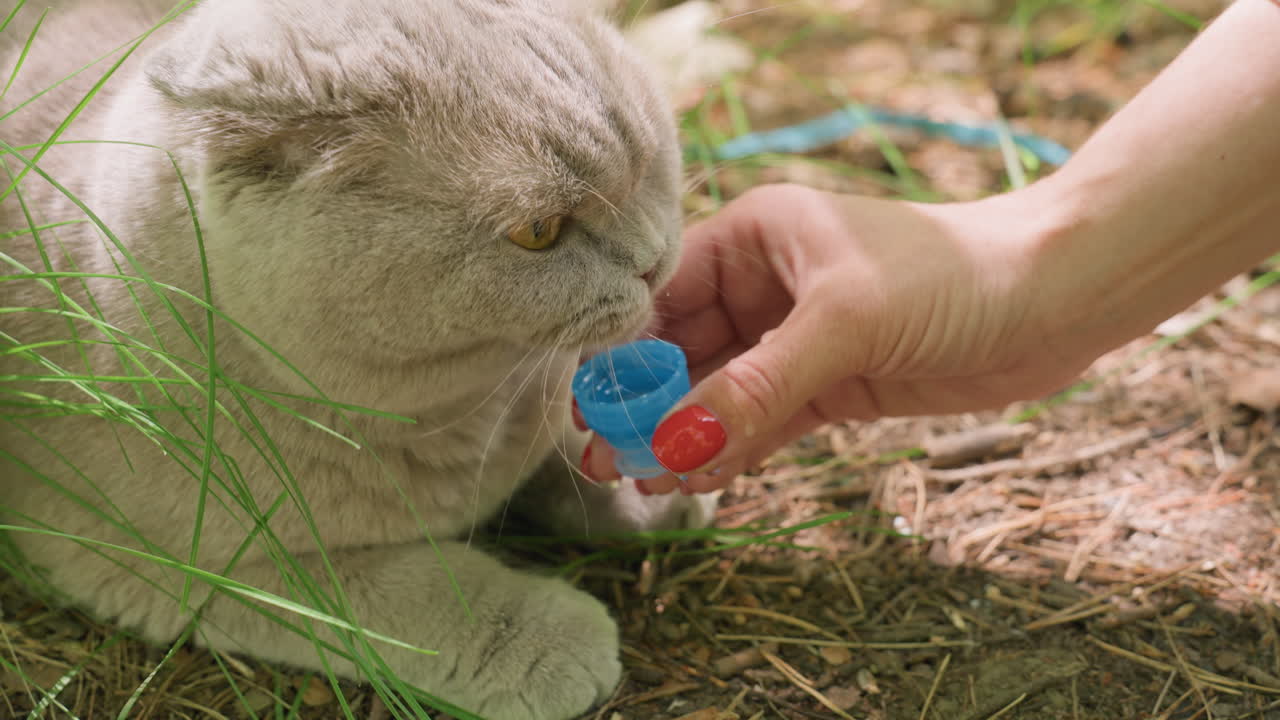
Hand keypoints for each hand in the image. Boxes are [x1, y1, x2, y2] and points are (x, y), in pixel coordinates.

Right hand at [578, 183, 1093, 493]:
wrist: (1056, 299)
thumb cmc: (952, 275)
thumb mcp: (845, 322)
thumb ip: (758, 386)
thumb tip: (675, 445)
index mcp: (756, 235)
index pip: (665, 294)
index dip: (624, 349)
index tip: (589, 403)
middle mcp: (766, 282)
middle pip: (685, 348)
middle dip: (648, 402)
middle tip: (603, 456)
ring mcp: (797, 337)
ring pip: (722, 391)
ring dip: (686, 433)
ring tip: (641, 479)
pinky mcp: (831, 382)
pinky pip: (764, 418)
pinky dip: (734, 448)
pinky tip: (698, 477)